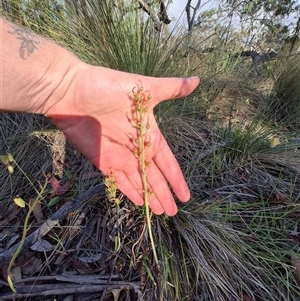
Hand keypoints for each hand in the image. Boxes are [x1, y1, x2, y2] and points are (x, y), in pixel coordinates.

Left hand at [45, 64, 198, 215]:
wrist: (71, 91)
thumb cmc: (108, 87)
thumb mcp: (145, 88)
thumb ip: (171, 88)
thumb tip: (198, 80)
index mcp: (149, 134)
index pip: (167, 162)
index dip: (176, 179)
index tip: (185, 196)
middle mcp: (136, 148)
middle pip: (154, 177)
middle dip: (164, 194)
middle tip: (174, 213)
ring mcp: (120, 157)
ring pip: (138, 182)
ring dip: (149, 197)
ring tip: (160, 213)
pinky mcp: (102, 161)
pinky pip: (119, 181)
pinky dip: (129, 192)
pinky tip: (139, 203)